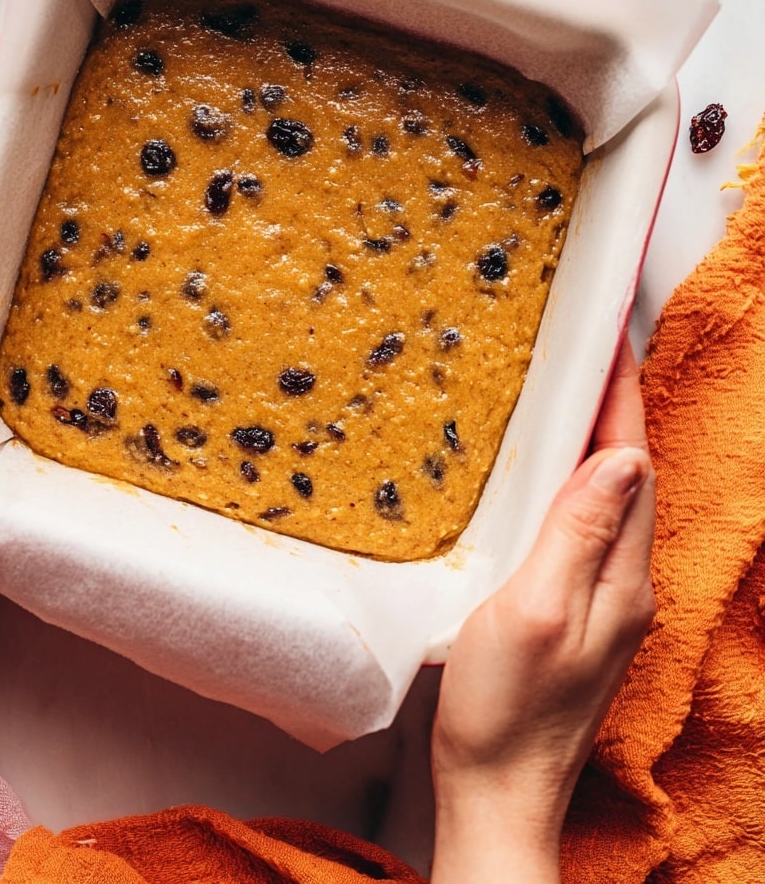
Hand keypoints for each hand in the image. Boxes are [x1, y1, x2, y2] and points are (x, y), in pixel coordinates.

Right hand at [431, 339, 654, 883]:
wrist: (496, 790)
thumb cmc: (507, 710)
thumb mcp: (538, 610)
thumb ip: (582, 532)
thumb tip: (623, 458)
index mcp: (621, 574)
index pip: (631, 461)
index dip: (620, 396)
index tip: (607, 336)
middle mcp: (623, 581)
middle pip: (625, 473)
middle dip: (608, 407)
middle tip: (577, 351)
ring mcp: (601, 599)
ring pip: (604, 498)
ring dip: (589, 442)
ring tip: (557, 395)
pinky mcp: (572, 613)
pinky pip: (581, 526)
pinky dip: (566, 484)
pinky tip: (535, 477)